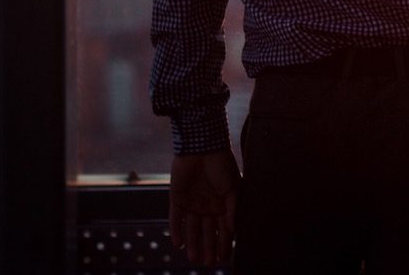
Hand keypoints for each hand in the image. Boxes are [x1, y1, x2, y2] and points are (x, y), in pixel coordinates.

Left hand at [169, 148, 240, 265]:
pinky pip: (175, 218)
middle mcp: (206, 206)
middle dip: (208, 247)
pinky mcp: (177, 198)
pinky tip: (178, 244)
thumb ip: (233, 209)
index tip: (224, 258)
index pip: (223, 228)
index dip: (224, 243)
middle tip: (208, 263)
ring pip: (191, 228)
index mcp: (221, 204)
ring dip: (192, 243)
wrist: (202, 146)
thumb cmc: (221, 164)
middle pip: (207, 231)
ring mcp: (191, 203)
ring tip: (194, 258)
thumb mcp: (233, 187)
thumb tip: (233, 230)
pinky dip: (176, 230)